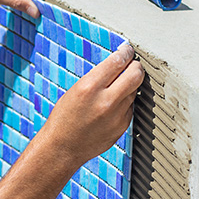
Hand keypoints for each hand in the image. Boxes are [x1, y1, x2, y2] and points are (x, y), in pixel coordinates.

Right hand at [43, 42, 143, 171]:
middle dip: (136, 66)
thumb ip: (98, 78)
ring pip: (134, 90)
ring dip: (129, 85)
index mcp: (89, 87)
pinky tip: (110, 107)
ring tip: (115, 89)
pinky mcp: (122, 126)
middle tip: (132, 64)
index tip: (127, 50)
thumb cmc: (64, 117)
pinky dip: (124, 103)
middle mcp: (105, 100)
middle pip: (136, 74)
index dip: (126, 52)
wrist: (62, 148)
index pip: (118, 61)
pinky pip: (130, 107)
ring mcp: (116, 115)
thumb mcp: (75, 90)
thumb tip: (119, 64)